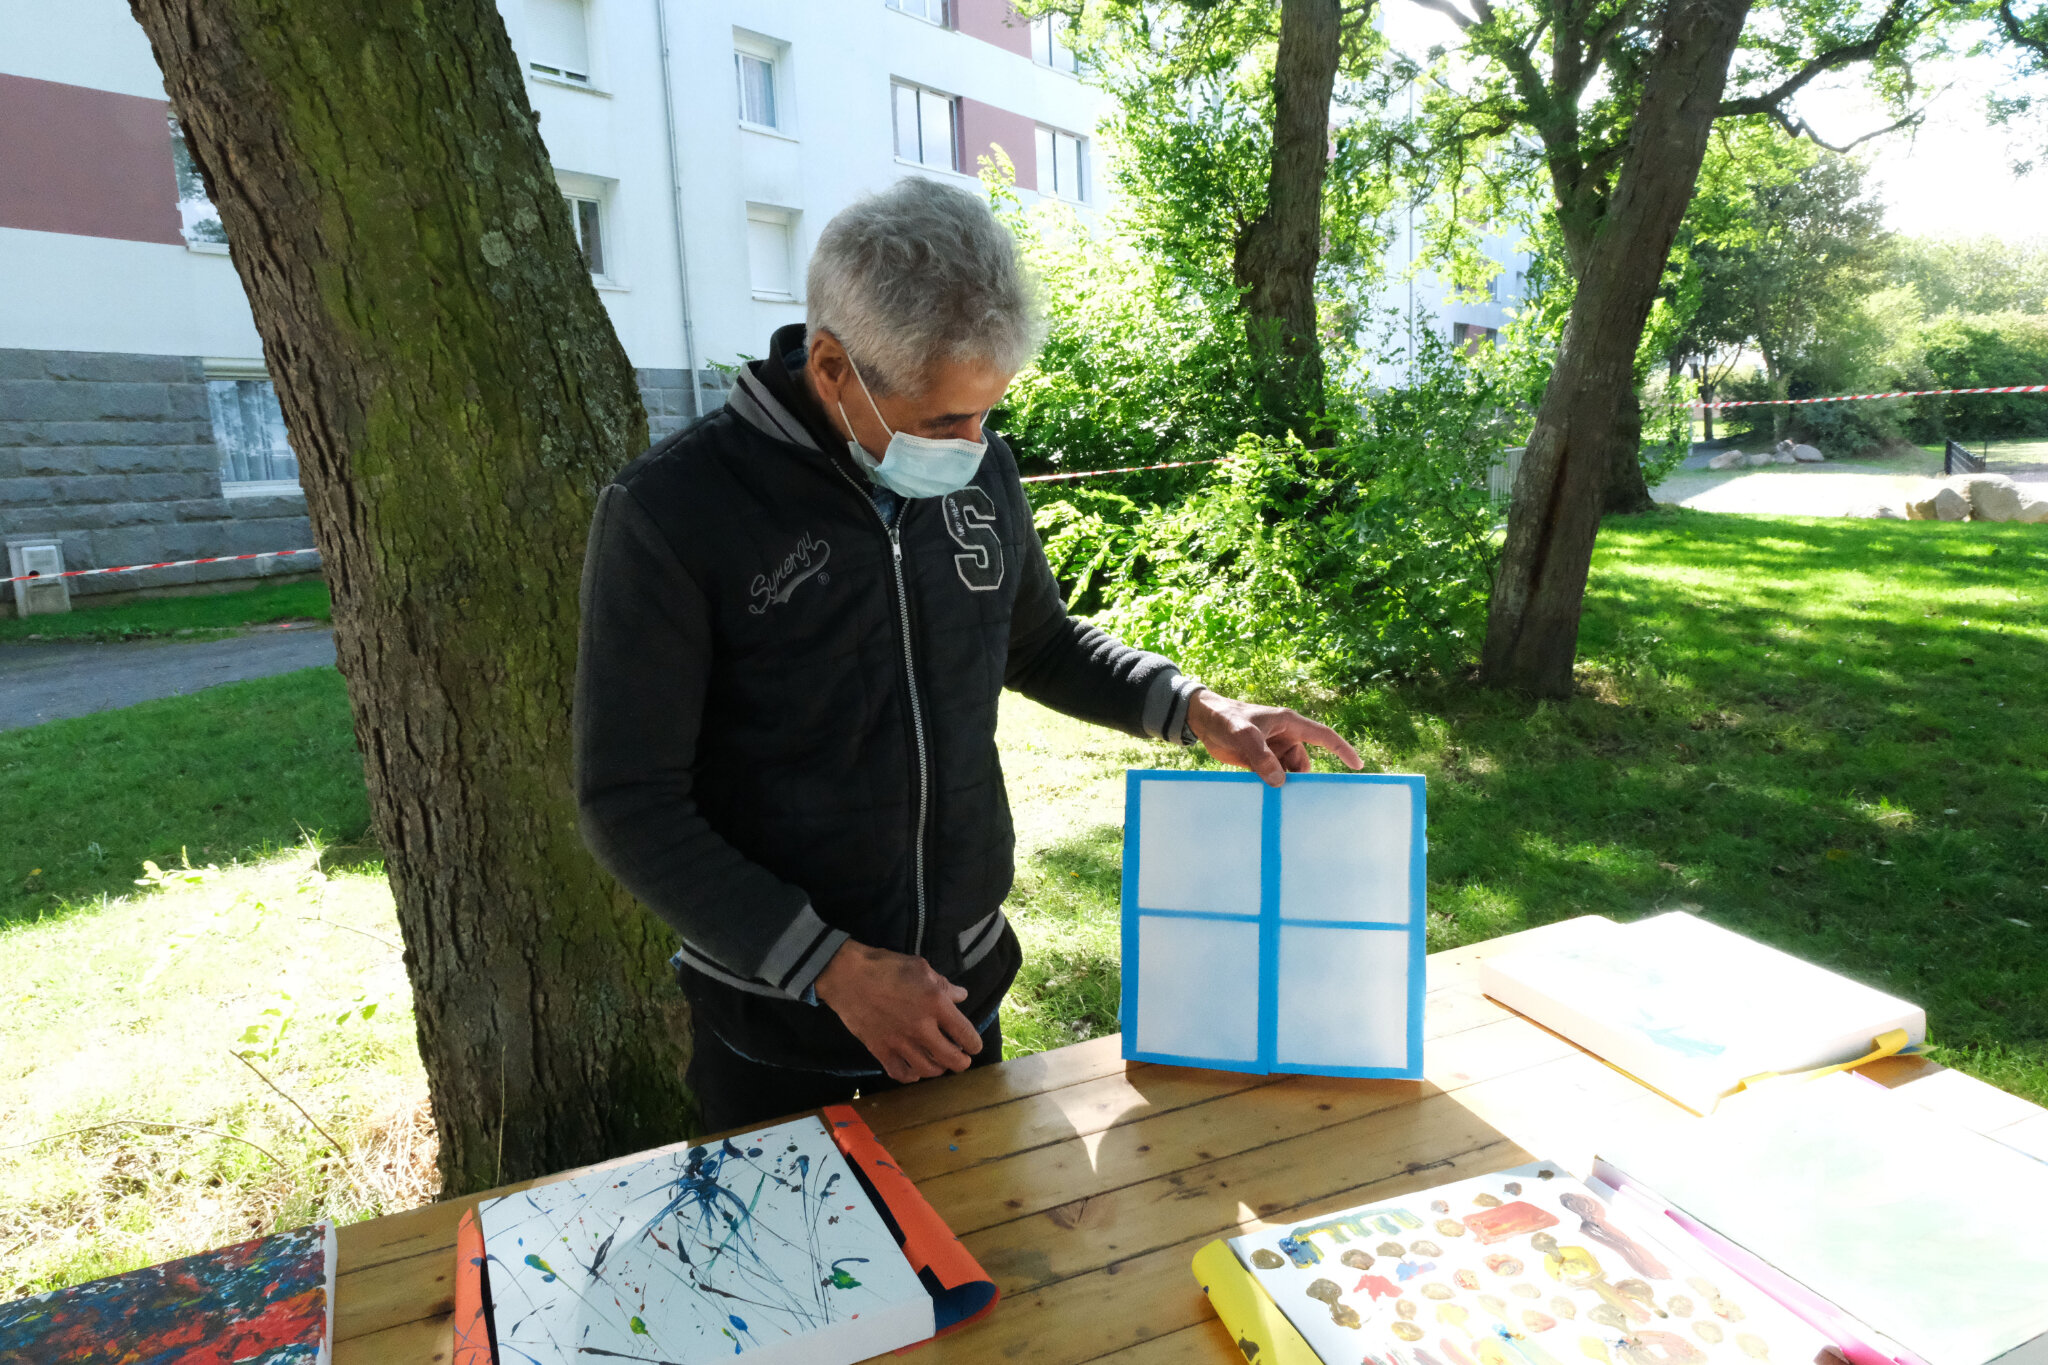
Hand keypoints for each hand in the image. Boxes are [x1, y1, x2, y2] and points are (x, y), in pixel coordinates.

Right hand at [813, 940, 982, 1083]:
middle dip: (961, 1062)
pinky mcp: (880, 1050)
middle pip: (951, 1059)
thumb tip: (961, 996)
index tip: (973, 1046)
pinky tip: (914, 1070)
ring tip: (939, 1063)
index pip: (966, 1034)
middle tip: (961, 1059)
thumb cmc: (886, 966)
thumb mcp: (920, 967)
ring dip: (938, 1069)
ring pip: (928, 1070)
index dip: (974, 1044)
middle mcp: (921, 1028)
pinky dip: (911, 1076)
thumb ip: (944, 984)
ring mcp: (900, 1042)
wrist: (847, 976)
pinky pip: (900, 1074)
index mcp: (936, 1004)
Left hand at [1185, 690, 1362, 786]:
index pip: (1324, 737)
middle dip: (1302, 779)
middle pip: (1304, 763)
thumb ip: (1260, 756)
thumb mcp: (1243, 734)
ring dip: (1285, 785)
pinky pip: (1273, 777)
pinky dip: (1272, 787)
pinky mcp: (1259, 761)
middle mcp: (1285, 738)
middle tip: (1295, 798)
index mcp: (1290, 724)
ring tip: (1278, 801)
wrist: (1202, 721)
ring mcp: (1273, 751)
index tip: (1357, 766)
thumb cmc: (1225, 718)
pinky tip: (1268, 799)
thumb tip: (1279, 781)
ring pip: (1289, 773)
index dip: (1342, 750)